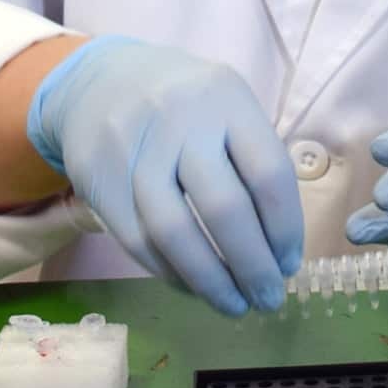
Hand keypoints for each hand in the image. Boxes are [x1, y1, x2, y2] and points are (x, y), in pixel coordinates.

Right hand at [27, 36, 302, 315]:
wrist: (98, 82)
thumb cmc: (184, 107)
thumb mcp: (227, 109)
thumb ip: (254, 164)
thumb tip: (279, 250)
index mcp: (227, 100)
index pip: (268, 175)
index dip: (285, 230)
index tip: (289, 265)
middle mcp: (180, 121)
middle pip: (224, 209)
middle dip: (252, 266)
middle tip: (268, 299)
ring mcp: (134, 151)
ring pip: (175, 233)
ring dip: (210, 282)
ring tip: (234, 306)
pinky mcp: (99, 180)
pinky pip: (139, 241)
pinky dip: (171, 273)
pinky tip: (194, 286)